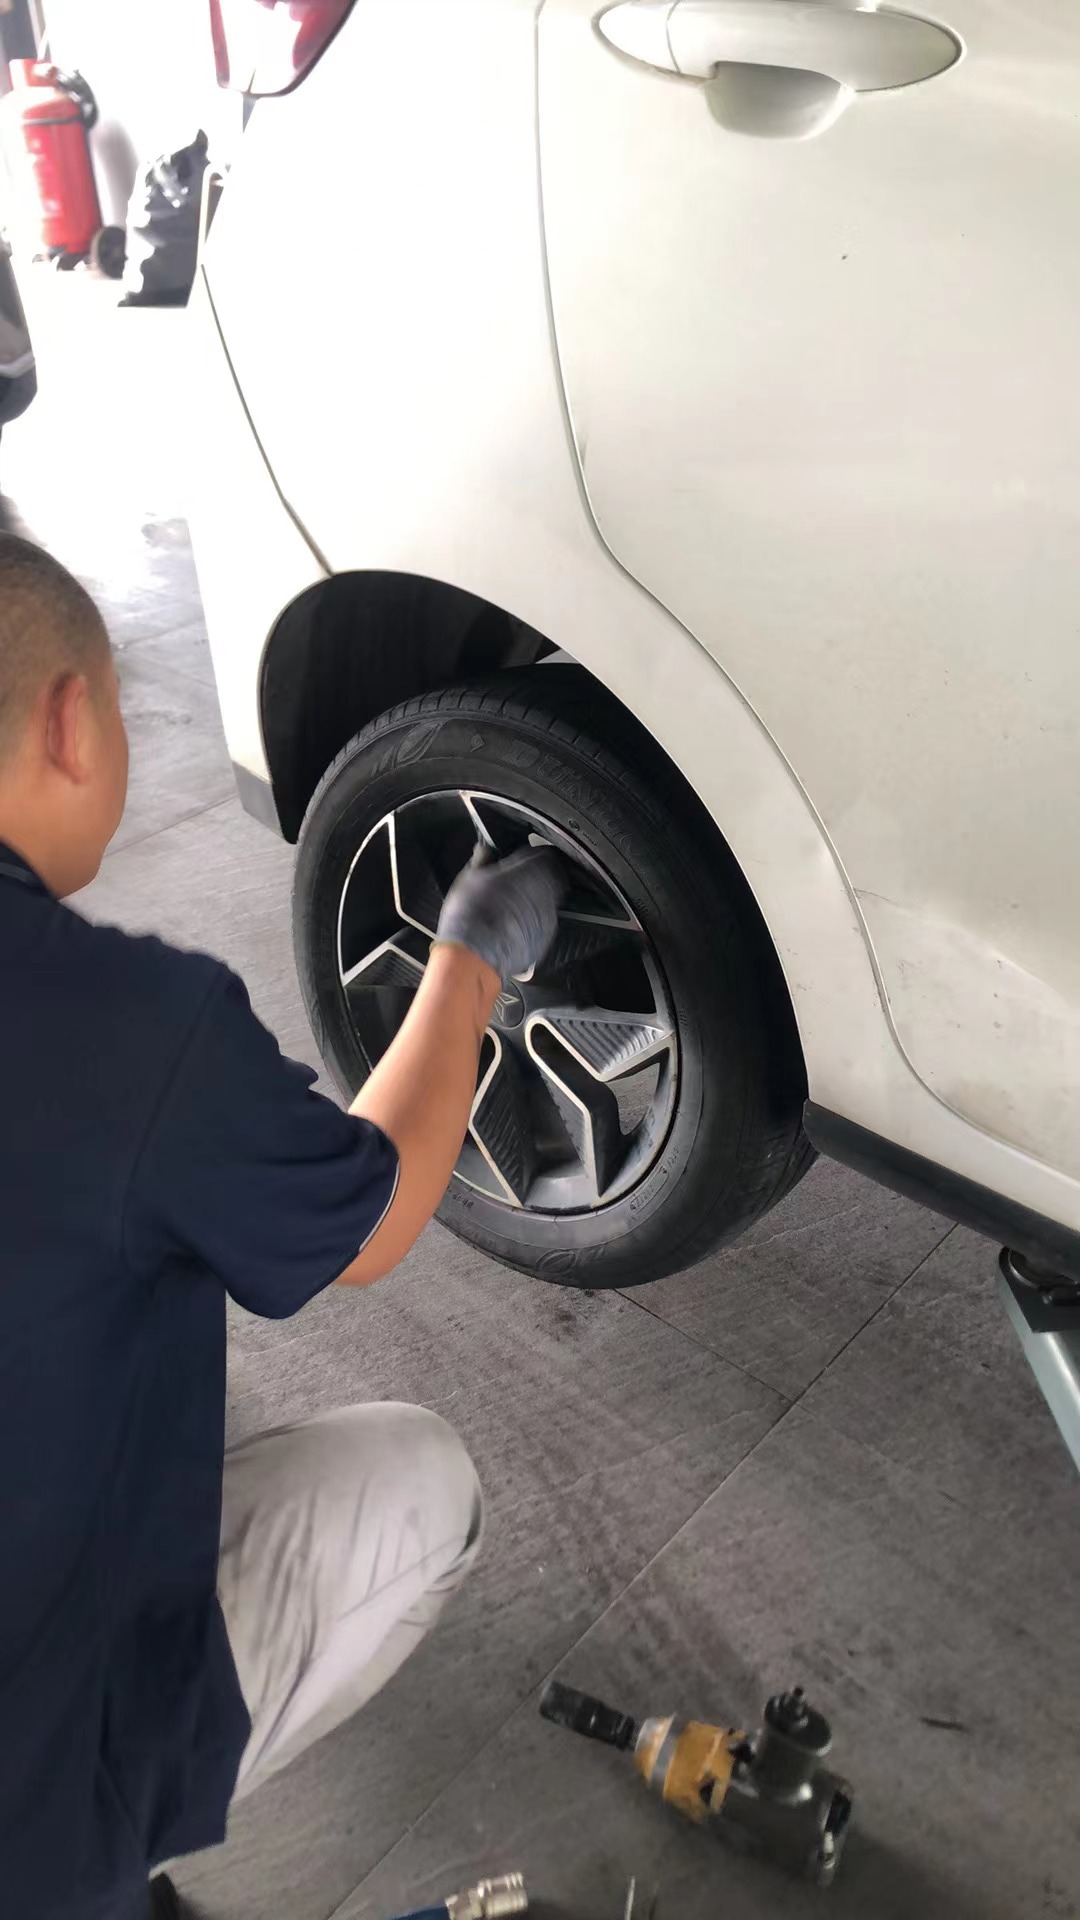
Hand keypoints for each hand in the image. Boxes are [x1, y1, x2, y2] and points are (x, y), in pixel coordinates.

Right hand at [435, 843, 564, 981]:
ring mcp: (547, 919)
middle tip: (515, 884)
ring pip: (546, 904)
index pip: (545, 855)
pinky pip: (540, 926)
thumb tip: (485, 850)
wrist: (474, 956)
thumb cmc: (470, 915)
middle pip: (549, 880)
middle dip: (535, 880)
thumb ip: (483, 860)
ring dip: (532, 903)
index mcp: (531, 872)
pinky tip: (509, 928)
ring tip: (508, 909)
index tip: (522, 860)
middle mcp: (546, 894)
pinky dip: (529, 924)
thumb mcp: (469, 879)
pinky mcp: (544, 941)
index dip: (533, 856)